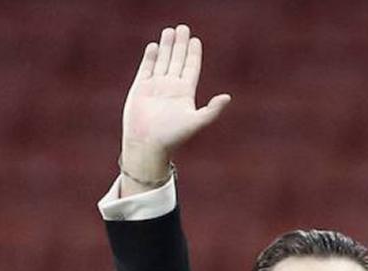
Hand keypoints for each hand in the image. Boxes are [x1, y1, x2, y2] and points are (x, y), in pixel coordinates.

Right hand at [120, 24, 230, 193]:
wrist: (147, 145)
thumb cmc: (173, 137)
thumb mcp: (195, 122)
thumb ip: (212, 110)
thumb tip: (227, 97)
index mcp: (185, 93)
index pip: (191, 68)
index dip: (193, 54)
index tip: (196, 40)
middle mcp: (171, 88)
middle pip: (177, 61)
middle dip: (180, 45)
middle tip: (183, 28)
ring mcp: (155, 87)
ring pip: (162, 61)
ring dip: (166, 46)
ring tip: (170, 31)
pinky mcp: (140, 88)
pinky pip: (146, 68)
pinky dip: (151, 57)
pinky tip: (155, 46)